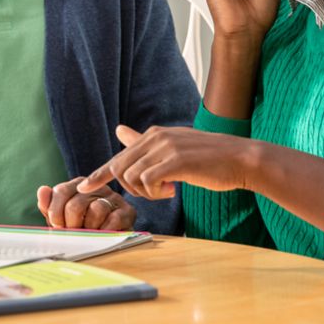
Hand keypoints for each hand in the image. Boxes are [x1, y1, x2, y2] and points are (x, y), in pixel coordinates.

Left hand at [36, 177, 136, 230]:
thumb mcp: (62, 218)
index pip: (61, 191)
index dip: (55, 213)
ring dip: (89, 229)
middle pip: (76, 204)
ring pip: (96, 210)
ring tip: (90, 234)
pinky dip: (104, 231)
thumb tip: (42, 190)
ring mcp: (113, 198)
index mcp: (78, 185)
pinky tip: (102, 234)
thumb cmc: (82, 227)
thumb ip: (49, 206)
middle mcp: (96, 187)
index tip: (57, 226)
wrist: (110, 239)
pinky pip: (113, 221)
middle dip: (71, 225)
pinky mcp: (128, 211)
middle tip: (73, 233)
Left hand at [77, 125, 251, 199]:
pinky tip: (174, 189)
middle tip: (154, 192)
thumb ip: (144, 142)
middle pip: (120, 169)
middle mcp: (156, 137)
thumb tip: (119, 130)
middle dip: (130, 188)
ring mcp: (166, 148)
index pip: (118, 157)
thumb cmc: (208, 159)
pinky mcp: (176, 161)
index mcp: (153, 134)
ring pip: (132, 177)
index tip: (82, 187)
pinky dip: (157, 192)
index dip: (98, 174)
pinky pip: (148, 182)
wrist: (241, 160)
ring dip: (146, 192)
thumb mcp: (173, 146)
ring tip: (167, 190)